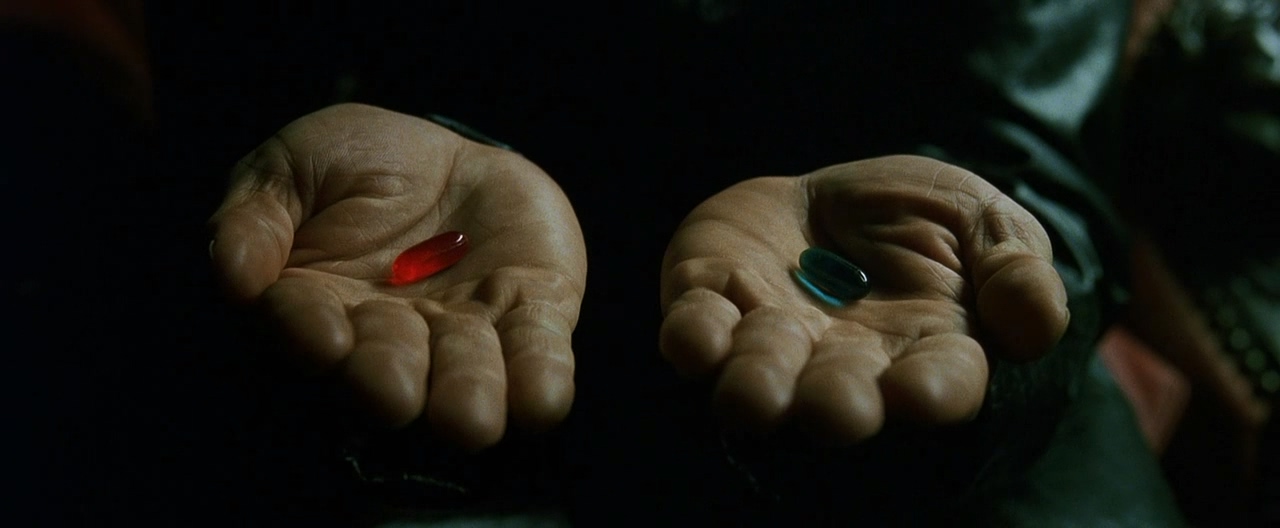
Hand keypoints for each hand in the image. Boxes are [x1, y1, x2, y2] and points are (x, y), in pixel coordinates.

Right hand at [209, 104, 586, 449]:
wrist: (449, 156)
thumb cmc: (355, 164)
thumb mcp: (293, 167)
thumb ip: (256, 215)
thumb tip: (231, 273)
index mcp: (320, 307)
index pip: (305, 325)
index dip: (310, 333)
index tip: (322, 338)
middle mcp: (391, 337)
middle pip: (385, 368)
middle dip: (389, 379)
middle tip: (394, 394)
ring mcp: (464, 332)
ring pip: (465, 375)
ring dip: (467, 395)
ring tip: (468, 420)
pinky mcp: (532, 314)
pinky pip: (538, 353)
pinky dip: (540, 379)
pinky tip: (542, 401)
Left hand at [660, 155, 1067, 444]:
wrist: (836, 195)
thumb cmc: (922, 220)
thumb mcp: (985, 224)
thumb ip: (1016, 271)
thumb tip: (1036, 326)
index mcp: (926, 352)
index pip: (939, 384)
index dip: (931, 393)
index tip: (919, 393)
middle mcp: (844, 363)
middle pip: (839, 398)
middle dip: (834, 404)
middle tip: (834, 407)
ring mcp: (771, 339)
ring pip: (759, 376)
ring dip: (756, 383)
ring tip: (754, 392)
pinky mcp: (709, 301)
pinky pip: (694, 329)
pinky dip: (692, 336)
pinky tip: (694, 336)